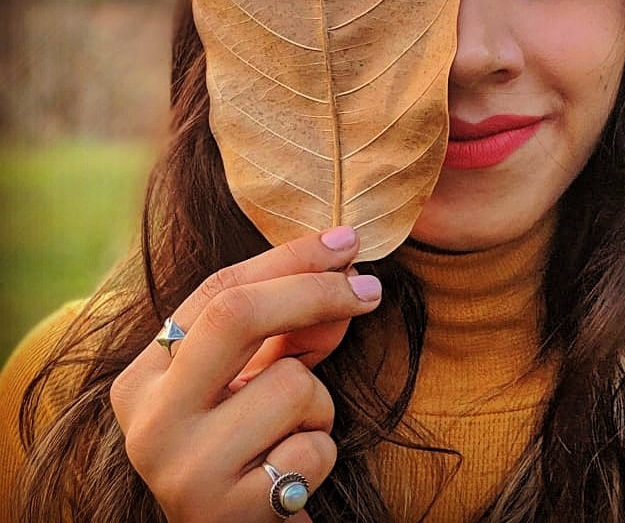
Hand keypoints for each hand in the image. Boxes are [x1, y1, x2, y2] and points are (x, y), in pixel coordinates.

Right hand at [110, 226, 380, 522]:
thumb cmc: (254, 445)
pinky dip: (320, 453)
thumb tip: (347, 270)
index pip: (217, 290)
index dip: (289, 257)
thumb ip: (295, 325)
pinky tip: (290, 475)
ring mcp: (181, 471)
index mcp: (144, 377)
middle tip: (369, 288)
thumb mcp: (264, 376)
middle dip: (315, 291)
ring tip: (294, 434)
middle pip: (236, 315)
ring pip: (289, 385)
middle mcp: (148, 422)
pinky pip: (310, 449)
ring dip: (319, 404)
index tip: (346, 240)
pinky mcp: (224, 515)